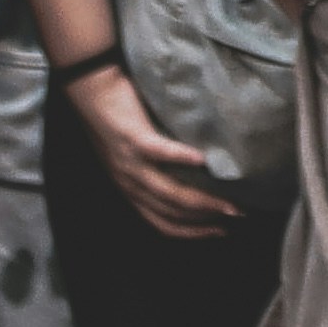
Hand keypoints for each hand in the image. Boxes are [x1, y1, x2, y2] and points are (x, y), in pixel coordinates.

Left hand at [67, 59, 236, 237]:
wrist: (91, 92)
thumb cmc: (117, 120)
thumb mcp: (133, 157)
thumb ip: (156, 170)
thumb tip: (196, 175)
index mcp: (131, 190)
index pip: (163, 224)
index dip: (192, 233)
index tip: (220, 232)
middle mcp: (130, 184)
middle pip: (171, 213)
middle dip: (205, 221)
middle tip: (236, 217)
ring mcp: (131, 164)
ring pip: (170, 193)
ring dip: (203, 202)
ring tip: (228, 203)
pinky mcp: (133, 140)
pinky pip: (161, 153)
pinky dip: (183, 158)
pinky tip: (204, 160)